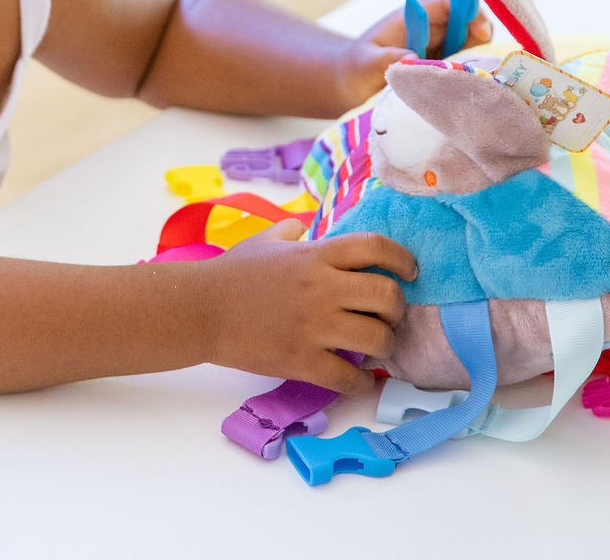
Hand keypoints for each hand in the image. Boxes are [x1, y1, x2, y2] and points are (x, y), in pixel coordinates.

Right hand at [200, 221, 412, 394]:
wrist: (199, 309)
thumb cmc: (231, 274)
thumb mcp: (264, 241)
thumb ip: (291, 231)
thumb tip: (306, 227)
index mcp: (314, 254)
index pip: (376, 247)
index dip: (403, 259)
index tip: (410, 272)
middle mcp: (321, 288)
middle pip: (388, 297)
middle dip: (397, 310)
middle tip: (388, 317)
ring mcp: (313, 326)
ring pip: (378, 339)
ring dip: (384, 346)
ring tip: (374, 347)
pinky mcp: (302, 360)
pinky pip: (350, 378)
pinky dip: (361, 382)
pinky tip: (355, 377)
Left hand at [338, 0, 492, 106]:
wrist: (354, 87)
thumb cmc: (357, 68)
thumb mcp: (364, 64)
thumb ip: (384, 60)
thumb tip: (412, 58)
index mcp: (413, 17)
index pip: (447, 0)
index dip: (468, 8)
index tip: (479, 31)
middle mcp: (434, 29)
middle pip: (471, 21)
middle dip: (483, 37)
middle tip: (485, 62)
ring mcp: (444, 48)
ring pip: (476, 45)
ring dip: (481, 59)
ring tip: (476, 81)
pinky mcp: (448, 68)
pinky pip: (471, 66)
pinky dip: (476, 75)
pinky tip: (472, 91)